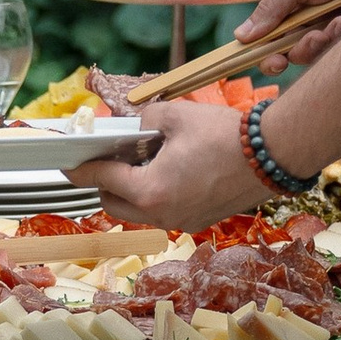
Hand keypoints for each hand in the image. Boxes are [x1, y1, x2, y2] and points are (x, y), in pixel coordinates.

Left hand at [64, 95, 252, 228]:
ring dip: (131, 190)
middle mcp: (162, 215)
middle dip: (105, 182)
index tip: (68, 164)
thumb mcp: (174, 116)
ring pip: (138, 212)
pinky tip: (165, 171)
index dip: (81, 169)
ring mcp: (181, 222)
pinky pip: (163, 212)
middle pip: (114, 204)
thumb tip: (130, 129)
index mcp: (150, 191)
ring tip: (140, 161)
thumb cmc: (224, 134)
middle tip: (109, 157)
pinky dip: (155, 195)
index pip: (101, 180)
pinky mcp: (198, 222)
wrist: (272, 155)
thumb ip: (142, 123)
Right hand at [240, 0, 340, 56]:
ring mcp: (326, 20)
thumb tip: (240, 36)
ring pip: (317, 50)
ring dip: (327, 37)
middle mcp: (302, 14)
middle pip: (291, 50)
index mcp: (284, 0)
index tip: (276, 62)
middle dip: (303, 48)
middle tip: (315, 38)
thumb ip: (272, 9)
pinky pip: (340, 44)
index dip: (266, 53)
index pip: (266, 35)